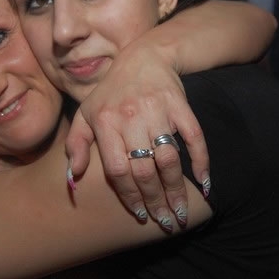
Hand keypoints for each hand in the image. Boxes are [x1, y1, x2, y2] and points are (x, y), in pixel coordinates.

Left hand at [66, 47, 208, 231]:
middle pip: (144, 170)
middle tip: (164, 221)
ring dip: (177, 190)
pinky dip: (202, 162)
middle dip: (155, 201)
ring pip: (169, 159)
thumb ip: (76, 144)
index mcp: (106, 122)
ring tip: (180, 212)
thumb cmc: (111, 92)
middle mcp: (131, 117)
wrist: (144, 56)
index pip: (118, 170)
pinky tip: (204, 184)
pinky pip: (194, 138)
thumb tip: (73, 178)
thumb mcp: (86, 113)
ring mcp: (157, 111)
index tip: (140, 214)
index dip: (130, 196)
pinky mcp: (181, 105)